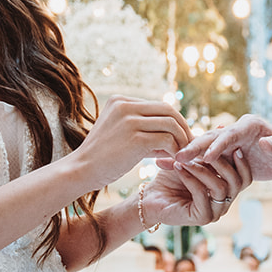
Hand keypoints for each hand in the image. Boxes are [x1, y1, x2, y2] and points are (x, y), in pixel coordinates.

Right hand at [72, 97, 192, 190]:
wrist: (81, 171)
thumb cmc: (102, 157)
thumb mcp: (121, 134)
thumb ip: (144, 129)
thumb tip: (176, 134)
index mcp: (120, 100)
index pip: (158, 105)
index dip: (174, 121)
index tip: (180, 137)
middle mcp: (125, 105)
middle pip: (168, 110)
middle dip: (183, 127)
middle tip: (189, 145)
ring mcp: (130, 120)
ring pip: (170, 124)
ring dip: (182, 140)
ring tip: (182, 155)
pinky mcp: (135, 138)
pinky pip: (166, 140)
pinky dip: (174, 150)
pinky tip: (173, 161)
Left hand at [143, 151, 254, 226]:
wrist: (151, 197)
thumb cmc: (171, 176)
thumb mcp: (193, 158)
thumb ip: (208, 148)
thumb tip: (224, 125)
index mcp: (226, 189)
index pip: (245, 178)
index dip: (242, 162)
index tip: (233, 144)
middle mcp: (225, 202)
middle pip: (238, 183)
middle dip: (222, 163)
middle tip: (207, 150)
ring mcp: (215, 211)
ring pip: (220, 188)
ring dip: (202, 169)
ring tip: (185, 158)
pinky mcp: (202, 217)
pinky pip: (202, 195)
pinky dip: (191, 178)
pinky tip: (179, 168)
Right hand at [174, 114, 271, 181]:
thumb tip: (265, 144)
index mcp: (249, 125)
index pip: (230, 135)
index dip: (218, 146)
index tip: (206, 158)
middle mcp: (235, 130)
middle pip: (211, 138)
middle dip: (194, 148)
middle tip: (177, 158)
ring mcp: (228, 141)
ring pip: (202, 147)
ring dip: (186, 155)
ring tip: (164, 162)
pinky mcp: (223, 153)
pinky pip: (202, 157)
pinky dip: (187, 162)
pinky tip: (168, 165)